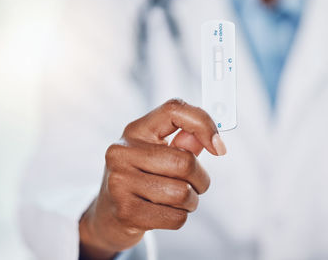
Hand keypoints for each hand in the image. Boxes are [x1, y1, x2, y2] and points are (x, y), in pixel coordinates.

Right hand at [79, 99, 226, 259]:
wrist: (108, 215)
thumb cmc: (141, 179)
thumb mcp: (157, 154)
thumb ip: (184, 143)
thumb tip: (213, 138)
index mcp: (135, 130)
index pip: (174, 110)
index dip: (204, 124)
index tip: (219, 147)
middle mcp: (122, 151)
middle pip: (185, 162)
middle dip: (201, 180)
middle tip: (196, 186)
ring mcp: (120, 181)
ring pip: (183, 193)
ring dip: (190, 202)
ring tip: (176, 201)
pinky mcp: (125, 212)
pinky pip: (176, 217)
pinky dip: (179, 217)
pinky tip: (163, 213)